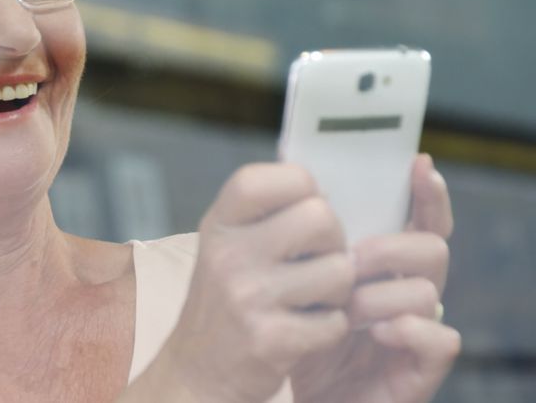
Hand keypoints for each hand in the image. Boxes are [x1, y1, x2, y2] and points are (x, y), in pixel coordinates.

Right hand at [160, 164, 355, 401]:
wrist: (198, 370)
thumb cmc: (223, 299)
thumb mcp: (227, 243)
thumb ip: (263, 209)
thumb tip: (311, 168)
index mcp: (220, 223)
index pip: (283, 177)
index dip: (306, 188)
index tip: (301, 208)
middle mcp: (229, 254)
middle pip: (322, 217)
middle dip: (333, 241)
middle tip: (316, 260)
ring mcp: (249, 297)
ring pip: (340, 270)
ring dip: (338, 290)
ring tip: (311, 298)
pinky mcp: (272, 339)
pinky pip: (336, 320)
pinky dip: (331, 328)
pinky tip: (305, 328)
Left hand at [290, 154, 461, 402]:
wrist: (262, 389)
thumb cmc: (278, 326)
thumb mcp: (278, 270)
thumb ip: (293, 224)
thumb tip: (289, 158)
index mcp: (378, 262)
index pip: (416, 217)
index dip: (424, 192)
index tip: (417, 164)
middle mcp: (402, 290)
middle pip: (430, 246)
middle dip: (390, 247)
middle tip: (349, 257)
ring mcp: (413, 330)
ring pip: (429, 291)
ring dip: (382, 295)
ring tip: (344, 309)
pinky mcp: (417, 370)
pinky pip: (441, 339)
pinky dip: (410, 330)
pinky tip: (376, 332)